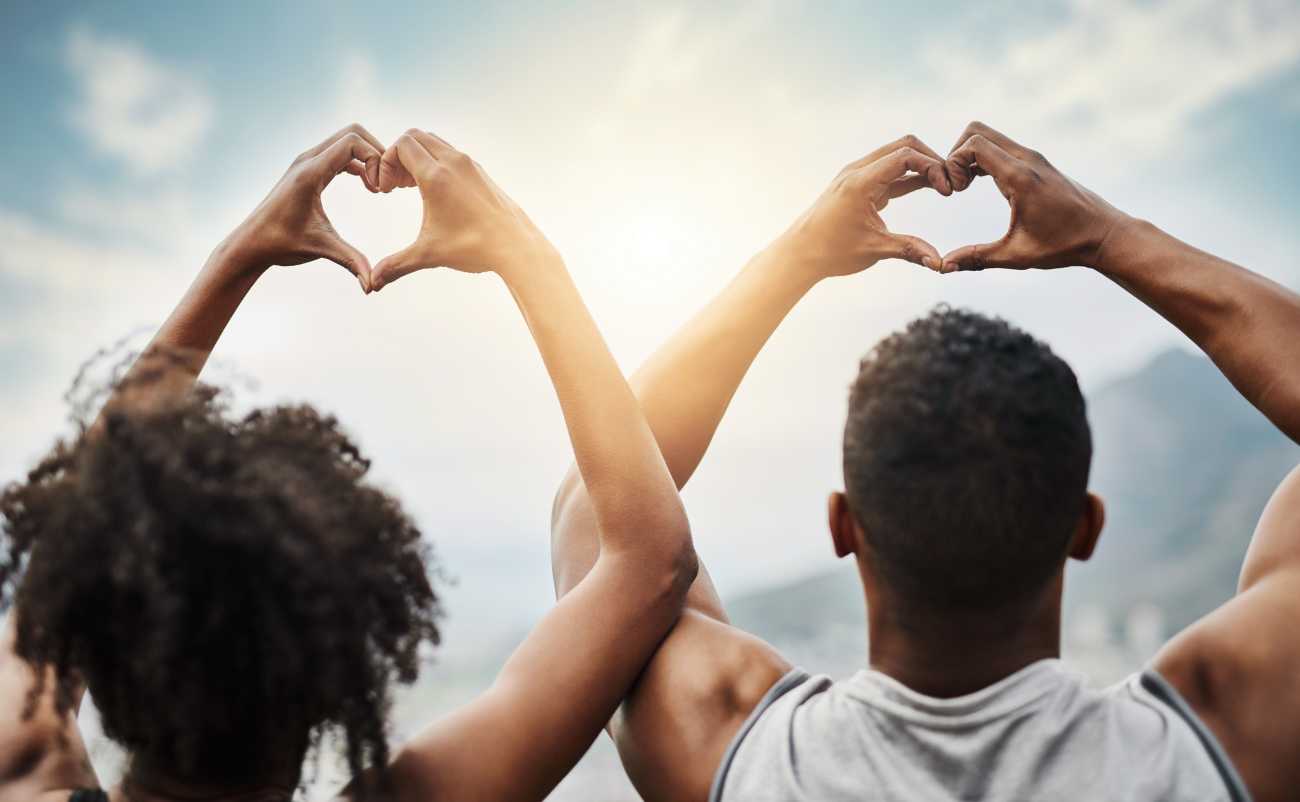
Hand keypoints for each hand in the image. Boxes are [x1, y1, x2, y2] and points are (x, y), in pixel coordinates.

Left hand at [225, 124, 384, 290]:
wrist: (251, 243)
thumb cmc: (282, 244)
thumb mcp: (321, 249)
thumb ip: (351, 261)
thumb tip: (372, 287)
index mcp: (311, 172)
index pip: (353, 141)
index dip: (376, 159)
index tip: (381, 189)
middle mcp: (308, 160)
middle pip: (353, 132)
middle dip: (377, 152)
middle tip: (386, 183)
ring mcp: (306, 162)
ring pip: (346, 140)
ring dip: (368, 157)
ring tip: (378, 187)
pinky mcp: (308, 169)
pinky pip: (340, 153)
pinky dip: (358, 163)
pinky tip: (367, 187)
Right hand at [371, 130, 555, 288]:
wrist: (516, 246)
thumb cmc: (474, 247)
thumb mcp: (429, 254)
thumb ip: (397, 265)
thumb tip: (373, 283)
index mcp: (436, 176)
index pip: (402, 145)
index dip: (386, 163)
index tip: (386, 190)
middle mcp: (453, 162)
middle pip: (415, 137)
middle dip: (399, 157)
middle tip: (395, 185)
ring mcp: (469, 165)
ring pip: (434, 142)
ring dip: (418, 157)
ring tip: (412, 188)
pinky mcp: (480, 172)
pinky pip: (451, 154)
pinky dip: (436, 162)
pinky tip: (436, 193)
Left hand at [773, 135, 951, 278]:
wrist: (800, 254)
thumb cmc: (831, 251)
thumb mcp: (874, 250)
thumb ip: (909, 250)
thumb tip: (940, 263)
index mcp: (860, 182)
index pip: (905, 156)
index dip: (932, 167)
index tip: (947, 190)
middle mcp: (858, 171)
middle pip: (903, 146)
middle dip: (931, 160)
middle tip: (951, 183)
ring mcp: (858, 176)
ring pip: (897, 156)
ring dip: (922, 166)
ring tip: (944, 187)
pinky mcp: (860, 185)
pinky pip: (890, 171)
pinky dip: (910, 176)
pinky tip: (930, 188)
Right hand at [940, 122, 1127, 271]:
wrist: (1105, 234)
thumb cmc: (1065, 245)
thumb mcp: (1017, 255)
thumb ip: (977, 258)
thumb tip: (944, 268)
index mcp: (1021, 177)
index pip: (974, 144)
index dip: (953, 163)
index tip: (954, 192)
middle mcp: (1027, 160)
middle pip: (977, 131)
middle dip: (956, 154)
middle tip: (956, 185)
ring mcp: (1034, 158)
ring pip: (989, 137)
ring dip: (969, 157)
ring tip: (965, 187)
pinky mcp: (1037, 163)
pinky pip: (1001, 148)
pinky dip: (983, 159)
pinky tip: (982, 185)